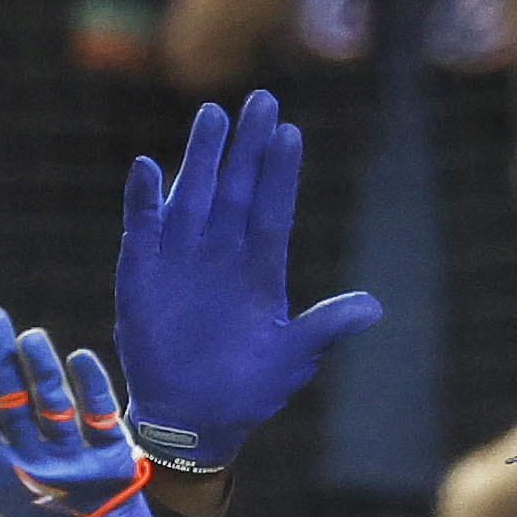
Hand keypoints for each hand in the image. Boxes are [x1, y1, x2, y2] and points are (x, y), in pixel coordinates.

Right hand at [0, 309, 173, 516]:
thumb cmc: (16, 486)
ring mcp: (72, 459)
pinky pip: (100, 417)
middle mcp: (31, 461)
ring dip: (41, 369)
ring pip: (54, 407)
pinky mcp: (111, 454)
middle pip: (12, 404)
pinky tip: (81, 355)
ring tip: (30, 335)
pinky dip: (91, 386)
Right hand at [113, 92, 383, 472]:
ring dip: (200, 157)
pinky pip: (142, 226)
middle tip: (261, 100)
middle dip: (247, 146)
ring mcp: (181, 257)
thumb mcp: (292, 357)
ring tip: (212, 116)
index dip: (281, 172)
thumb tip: (374, 308)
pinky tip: (147, 167)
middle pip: (236, 188)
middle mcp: (222, 252)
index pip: (273, 207)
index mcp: (260, 268)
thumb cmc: (248, 388)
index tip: (291, 133)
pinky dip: (142, 198)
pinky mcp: (142, 271)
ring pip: (193, 194)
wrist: (193, 417)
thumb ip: (325, 327)